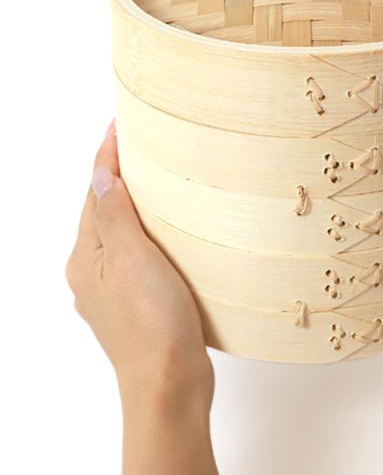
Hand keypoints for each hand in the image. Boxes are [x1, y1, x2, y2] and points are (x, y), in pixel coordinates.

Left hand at [65, 121, 212, 404]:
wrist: (169, 383)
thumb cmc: (151, 323)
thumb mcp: (130, 259)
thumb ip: (113, 215)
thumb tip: (99, 176)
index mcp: (85, 258)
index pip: (93, 193)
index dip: (106, 157)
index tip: (119, 126)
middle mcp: (93, 273)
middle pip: (103, 212)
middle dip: (118, 178)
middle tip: (142, 148)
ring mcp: (116, 290)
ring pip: (122, 235)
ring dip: (135, 206)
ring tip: (158, 182)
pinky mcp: (140, 304)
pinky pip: (140, 256)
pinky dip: (150, 235)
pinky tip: (171, 234)